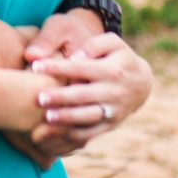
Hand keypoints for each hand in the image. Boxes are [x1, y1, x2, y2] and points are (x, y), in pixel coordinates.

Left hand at [26, 21, 154, 144]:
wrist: (141, 83)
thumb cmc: (119, 57)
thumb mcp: (112, 42)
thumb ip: (93, 44)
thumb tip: (74, 57)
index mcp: (111, 70)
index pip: (80, 68)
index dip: (57, 67)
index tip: (35, 66)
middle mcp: (113, 92)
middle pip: (82, 96)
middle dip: (59, 97)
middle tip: (38, 98)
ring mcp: (113, 111)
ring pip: (86, 118)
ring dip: (65, 119)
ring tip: (45, 119)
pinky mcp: (111, 125)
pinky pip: (91, 133)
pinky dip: (73, 135)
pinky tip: (56, 133)